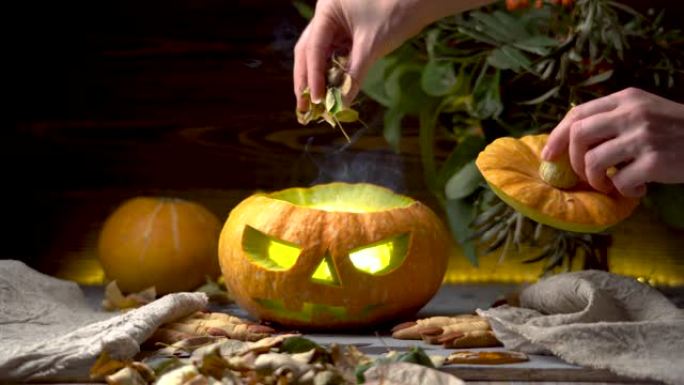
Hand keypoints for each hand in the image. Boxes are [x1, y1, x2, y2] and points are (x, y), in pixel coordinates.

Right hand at [293, 0, 491, 110]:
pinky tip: (332, 91)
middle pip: (308, 51)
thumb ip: (354, 75)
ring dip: (318, 79)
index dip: (313, 76)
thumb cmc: (397, 13)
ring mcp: (336, 23)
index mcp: (327, 10)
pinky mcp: (347, 32)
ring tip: (316, 105)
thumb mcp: (372, 46)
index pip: (313, 47)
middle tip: (303, 108)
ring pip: (319, 55)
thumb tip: (342, 104)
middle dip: (306, 80)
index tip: (316, 100)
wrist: (422, 0)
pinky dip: (333, 73)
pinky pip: (335, 55)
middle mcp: (326, 15)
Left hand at [542, 88, 683, 197]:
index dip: (557, 136)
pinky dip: (624, 191)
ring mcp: (643, 136)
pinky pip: (619, 182)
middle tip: (585, 175)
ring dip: (596, 180)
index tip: (548, 155)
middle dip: (573, 161)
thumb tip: (569, 138)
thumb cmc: (675, 130)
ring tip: (611, 184)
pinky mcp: (654, 160)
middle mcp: (632, 113)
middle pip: (578, 136)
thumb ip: (612, 118)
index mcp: (626, 99)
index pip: (577, 113)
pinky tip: (639, 187)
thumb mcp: (644, 111)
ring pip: (592, 162)